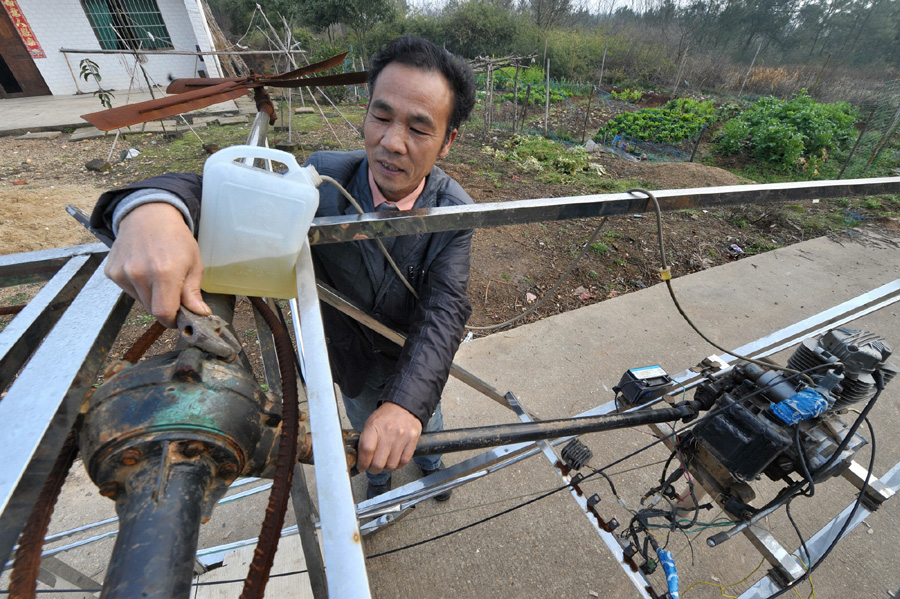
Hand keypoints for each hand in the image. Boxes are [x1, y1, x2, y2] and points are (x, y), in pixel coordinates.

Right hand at [105, 203, 209, 326]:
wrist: (148, 216)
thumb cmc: (176, 239)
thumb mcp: (193, 263)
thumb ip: (193, 292)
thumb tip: (200, 314)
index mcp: (164, 273)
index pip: (164, 313)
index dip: (173, 320)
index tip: (180, 317)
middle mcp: (139, 274)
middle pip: (152, 310)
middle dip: (165, 306)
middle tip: (173, 291)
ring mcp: (122, 273)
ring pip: (140, 301)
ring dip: (151, 296)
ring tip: (158, 275)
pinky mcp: (111, 272)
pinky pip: (128, 291)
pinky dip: (138, 287)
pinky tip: (144, 269)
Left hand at [356, 402, 422, 473]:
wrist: (404, 406)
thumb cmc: (385, 417)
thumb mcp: (370, 423)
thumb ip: (365, 441)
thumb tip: (361, 460)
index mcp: (374, 426)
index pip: (366, 450)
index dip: (363, 463)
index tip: (362, 467)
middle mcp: (389, 431)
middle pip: (378, 462)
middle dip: (373, 469)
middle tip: (372, 468)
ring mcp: (402, 436)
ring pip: (391, 465)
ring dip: (386, 468)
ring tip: (384, 463)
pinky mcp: (413, 440)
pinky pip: (404, 461)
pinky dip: (398, 465)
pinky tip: (394, 461)